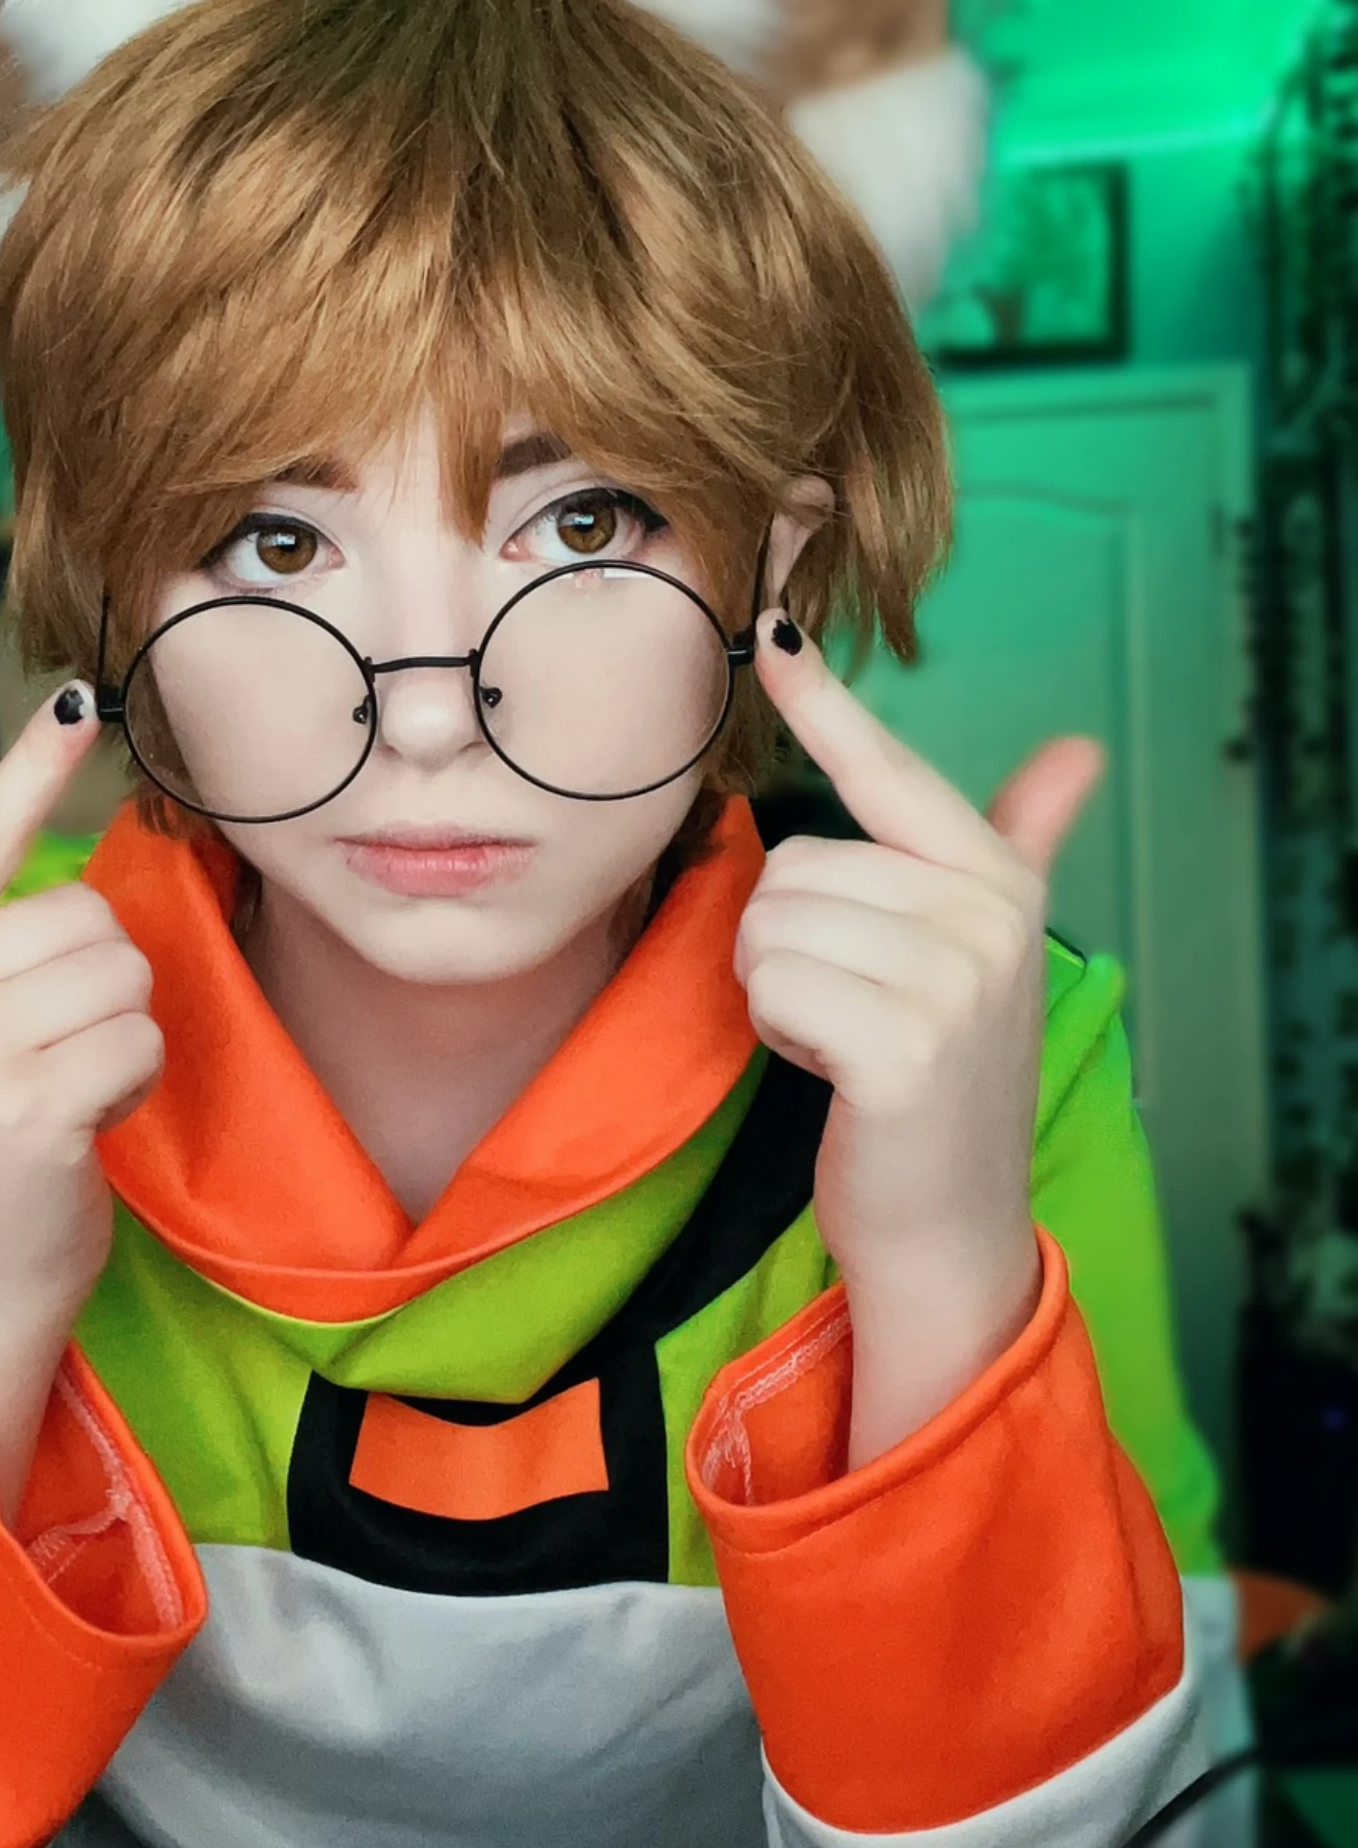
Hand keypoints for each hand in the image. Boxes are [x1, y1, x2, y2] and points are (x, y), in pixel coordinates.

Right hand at [0, 688, 161, 1522]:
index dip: (28, 770)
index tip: (78, 699)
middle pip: (84, 914)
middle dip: (100, 981)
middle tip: (55, 1051)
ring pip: (120, 973)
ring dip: (123, 1032)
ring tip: (70, 1084)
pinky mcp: (29, 1111)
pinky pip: (136, 1039)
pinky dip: (136, 1080)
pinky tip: (90, 1123)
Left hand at [736, 613, 1103, 1465]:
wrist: (948, 1224)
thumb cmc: (940, 1078)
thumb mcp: (980, 952)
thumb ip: (1018, 843)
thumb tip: (1078, 754)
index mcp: (995, 880)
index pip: (889, 771)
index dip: (821, 697)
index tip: (770, 623)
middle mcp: (986, 917)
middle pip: (792, 863)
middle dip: (790, 942)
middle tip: (849, 1009)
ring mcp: (951, 981)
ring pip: (769, 923)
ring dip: (776, 990)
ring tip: (842, 1038)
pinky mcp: (901, 1045)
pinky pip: (770, 985)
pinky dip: (775, 1033)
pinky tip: (831, 1070)